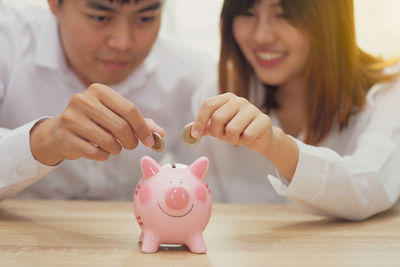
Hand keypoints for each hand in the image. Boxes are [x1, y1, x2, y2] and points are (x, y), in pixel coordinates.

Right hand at [30, 83, 163, 165]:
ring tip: (113, 146)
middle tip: (131, 145)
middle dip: (131, 141)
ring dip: (117, 149)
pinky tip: (99, 150)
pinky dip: (103, 156)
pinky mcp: (64, 137)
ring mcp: (71, 118)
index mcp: (99, 90)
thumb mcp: (117, 116)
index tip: (149, 140)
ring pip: (108, 141)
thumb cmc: (96, 122)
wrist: (61, 132)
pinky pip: (95, 152)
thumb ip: (140, 123)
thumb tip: (160, 133)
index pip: (130, 110)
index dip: (143, 128)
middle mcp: (83, 100)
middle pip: (121, 126)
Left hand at [191, 93, 273, 154]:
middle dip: (218, 133)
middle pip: (217, 118)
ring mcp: (253, 109)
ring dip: (232, 139)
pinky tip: (250, 137)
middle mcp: (239, 100)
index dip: (199, 120)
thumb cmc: (237, 130)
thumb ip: (204, 127)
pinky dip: (245, 141)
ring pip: (232, 129)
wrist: (261, 138)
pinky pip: (247, 135)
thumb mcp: (218, 128)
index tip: (196, 134)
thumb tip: (188, 130)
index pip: (208, 105)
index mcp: (226, 98)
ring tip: (239, 136)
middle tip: (225, 135)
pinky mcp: (264, 120)